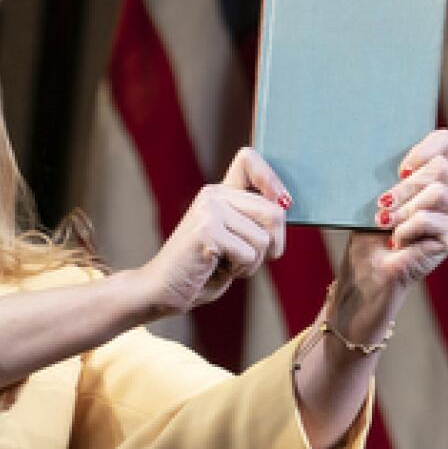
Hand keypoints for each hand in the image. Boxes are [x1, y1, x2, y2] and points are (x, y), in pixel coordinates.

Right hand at [129, 147, 289, 317]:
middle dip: (274, 244)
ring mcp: (209, 210)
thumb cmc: (202, 270)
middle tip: (249, 259)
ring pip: (263, 238)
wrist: (162, 290)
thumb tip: (285, 206)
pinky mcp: (207, 231)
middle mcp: (213, 195)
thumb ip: (254, 221)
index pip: (248, 159)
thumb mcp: (233, 240)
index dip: (271, 179)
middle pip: (274, 211)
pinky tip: (217, 269)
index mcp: (219, 193)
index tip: (280, 203)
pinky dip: (240, 270)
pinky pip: (248, 254)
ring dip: (253, 263)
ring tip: (227, 264)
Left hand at [338, 127, 447, 311]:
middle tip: (383, 205)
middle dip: (405, 187)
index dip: (423, 149)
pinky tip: (398, 241)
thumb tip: (401, 166)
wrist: (369, 272)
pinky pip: (430, 218)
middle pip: (440, 167)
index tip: (400, 170)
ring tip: (388, 225)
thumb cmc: (372, 234)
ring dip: (403, 210)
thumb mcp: (379, 197)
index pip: (445, 141)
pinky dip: (407, 230)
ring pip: (437, 192)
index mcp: (437, 175)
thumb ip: (395, 176)